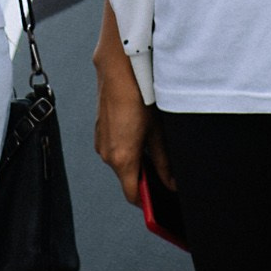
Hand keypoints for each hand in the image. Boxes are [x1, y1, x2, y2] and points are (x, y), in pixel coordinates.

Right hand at [92, 42, 161, 207]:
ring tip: (154, 146)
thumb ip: (163, 162)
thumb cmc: (138, 95)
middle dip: (144, 179)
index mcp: (121, 159)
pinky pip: (114, 148)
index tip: (161, 203)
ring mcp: (100, 142)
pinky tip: (141, 133)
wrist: (118, 68)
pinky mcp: (100, 130)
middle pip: (126, 178)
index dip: (147, 202)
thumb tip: (171, 182)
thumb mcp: (158, 131)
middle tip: (165, 173)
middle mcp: (106, 154)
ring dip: (136, 161)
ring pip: (120, 163)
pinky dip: (127, 148)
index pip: (132, 195)